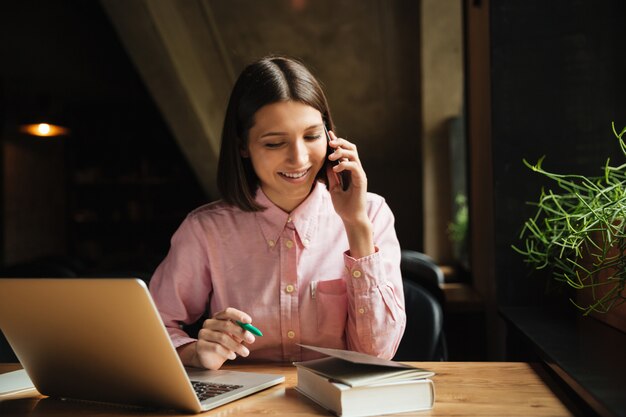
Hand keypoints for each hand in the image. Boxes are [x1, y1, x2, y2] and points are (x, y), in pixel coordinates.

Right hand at [178, 307, 256, 369]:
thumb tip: (251, 328)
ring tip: (246, 352)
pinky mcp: (199, 345)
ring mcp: (203, 333)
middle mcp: (209, 323)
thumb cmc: (225, 344)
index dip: (239, 315)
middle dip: (241, 332)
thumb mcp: (235, 336)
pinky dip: (227, 352)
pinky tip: (233, 356)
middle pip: (226, 324)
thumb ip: (241, 331)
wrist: (210, 358)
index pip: (228, 312)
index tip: (249, 321)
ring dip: (236, 346)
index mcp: (218, 317)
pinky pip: (215, 347)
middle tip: (252, 340)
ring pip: (222, 337)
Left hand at [327, 131, 374, 258]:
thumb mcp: (333, 188)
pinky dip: (344, 164)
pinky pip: (354, 166)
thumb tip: (327, 164)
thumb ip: (331, 176)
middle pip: (352, 148)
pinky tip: (336, 169)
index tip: (328, 135)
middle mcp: (356, 170)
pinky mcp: (361, 180)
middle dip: (340, 142)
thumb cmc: (344, 206)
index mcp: (350, 171)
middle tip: (329, 142)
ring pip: (354, 154)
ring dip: (341, 152)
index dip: (338, 142)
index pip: (345, 152)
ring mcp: (359, 174)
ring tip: (331, 157)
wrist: (351, 219)